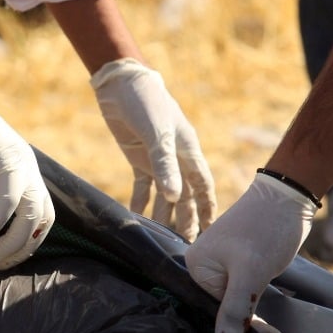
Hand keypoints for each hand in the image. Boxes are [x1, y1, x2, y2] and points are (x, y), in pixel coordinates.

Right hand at [0, 55, 54, 269]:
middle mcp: (28, 167)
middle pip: (43, 217)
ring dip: (12, 243)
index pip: (42, 214)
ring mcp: (19, 162)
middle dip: (24, 247)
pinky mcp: (3, 158)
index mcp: (24, 170)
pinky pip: (7, 200)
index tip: (4, 259)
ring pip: (30, 213)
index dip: (28, 241)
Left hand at [90, 58, 215, 239]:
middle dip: (187, 219)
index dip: (208, 209)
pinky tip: (137, 218)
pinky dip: (140, 202)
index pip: (203, 186)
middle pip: (185, 196)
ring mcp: (157, 160)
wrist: (120, 84)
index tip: (212, 232)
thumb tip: (173, 198)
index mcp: (188, 151)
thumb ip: (164, 165)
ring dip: (164, 215)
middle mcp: (176, 159)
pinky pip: (142, 186)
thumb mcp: (157, 134)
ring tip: (163, 240)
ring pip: (165, 195)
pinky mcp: (138, 159)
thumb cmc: (146, 103)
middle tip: (186, 247)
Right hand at [184, 173, 317, 332]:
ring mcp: (222, 267)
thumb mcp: (251, 272)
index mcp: (195, 266)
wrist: (288, 199)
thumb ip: (235, 308)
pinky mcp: (239, 267)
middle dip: (247, 325)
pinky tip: (276, 331)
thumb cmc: (265, 230)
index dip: (235, 326)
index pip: (211, 309)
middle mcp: (203, 267)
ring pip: (237, 304)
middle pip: (222, 308)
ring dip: (257, 320)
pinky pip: (245, 295)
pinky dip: (259, 308)